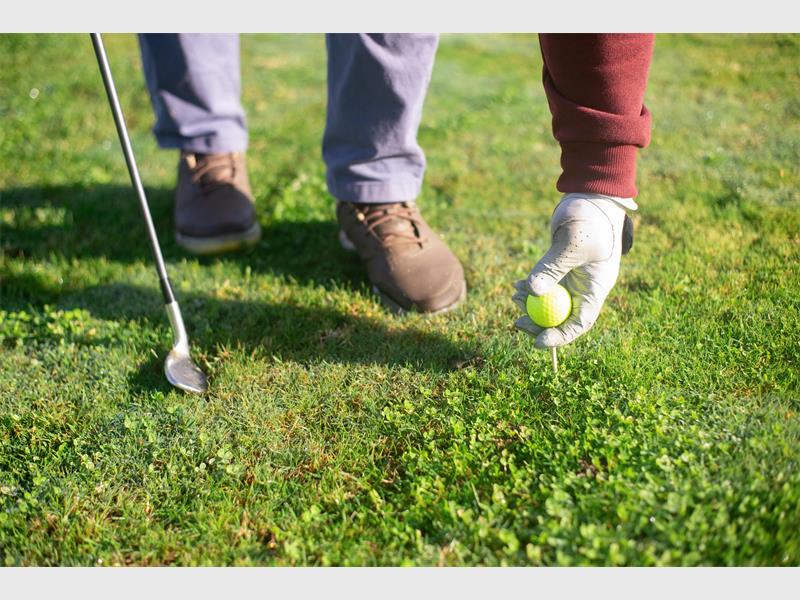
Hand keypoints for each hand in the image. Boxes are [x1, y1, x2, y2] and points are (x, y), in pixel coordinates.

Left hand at [512, 193, 633, 348]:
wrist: (590, 197)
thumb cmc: (590, 217)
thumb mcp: (572, 243)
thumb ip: (552, 268)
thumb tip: (533, 293)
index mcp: (596, 287)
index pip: (580, 322)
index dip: (560, 336)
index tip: (538, 341)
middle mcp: (585, 287)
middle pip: (562, 317)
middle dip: (539, 323)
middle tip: (517, 321)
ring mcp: (573, 278)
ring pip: (550, 302)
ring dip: (531, 303)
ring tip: (514, 293)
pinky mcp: (560, 269)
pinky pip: (544, 286)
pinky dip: (530, 288)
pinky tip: (516, 284)